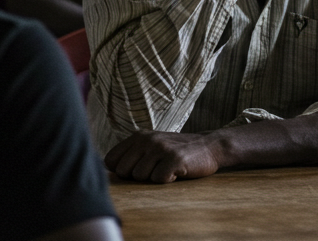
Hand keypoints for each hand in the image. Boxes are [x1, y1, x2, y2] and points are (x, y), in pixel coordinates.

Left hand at [104, 130, 225, 183]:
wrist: (209, 146)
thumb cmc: (176, 151)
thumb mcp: (152, 146)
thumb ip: (132, 154)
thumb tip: (108, 173)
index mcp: (138, 136)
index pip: (111, 160)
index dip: (121, 170)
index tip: (136, 170)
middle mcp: (147, 139)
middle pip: (124, 171)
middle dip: (138, 176)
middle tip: (155, 169)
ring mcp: (161, 148)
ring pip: (140, 176)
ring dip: (154, 178)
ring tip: (167, 168)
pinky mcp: (174, 158)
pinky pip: (158, 179)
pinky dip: (168, 180)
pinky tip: (176, 172)